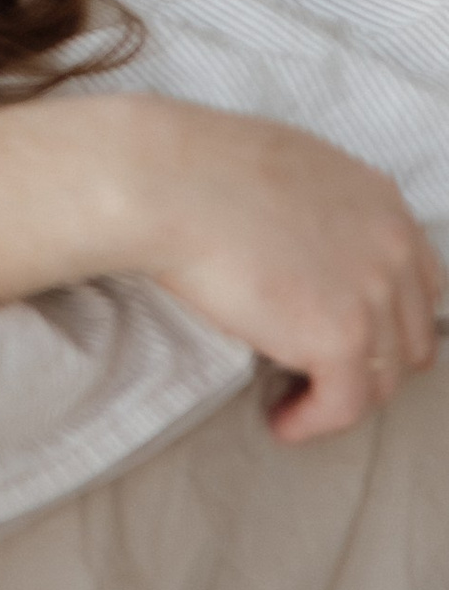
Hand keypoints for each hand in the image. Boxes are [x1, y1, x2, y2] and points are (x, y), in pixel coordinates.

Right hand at [126, 101, 441, 440]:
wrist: (168, 184)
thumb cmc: (203, 170)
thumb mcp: (293, 167)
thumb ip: (329, 209)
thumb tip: (316, 248)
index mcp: (382, 201)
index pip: (421, 283)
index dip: (389, 318)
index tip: (353, 334)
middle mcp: (391, 248)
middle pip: (412, 338)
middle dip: (371, 360)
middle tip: (323, 370)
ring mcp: (372, 294)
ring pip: (382, 379)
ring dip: (339, 395)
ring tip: (296, 401)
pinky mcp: (339, 338)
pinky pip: (344, 406)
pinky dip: (314, 422)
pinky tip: (282, 421)